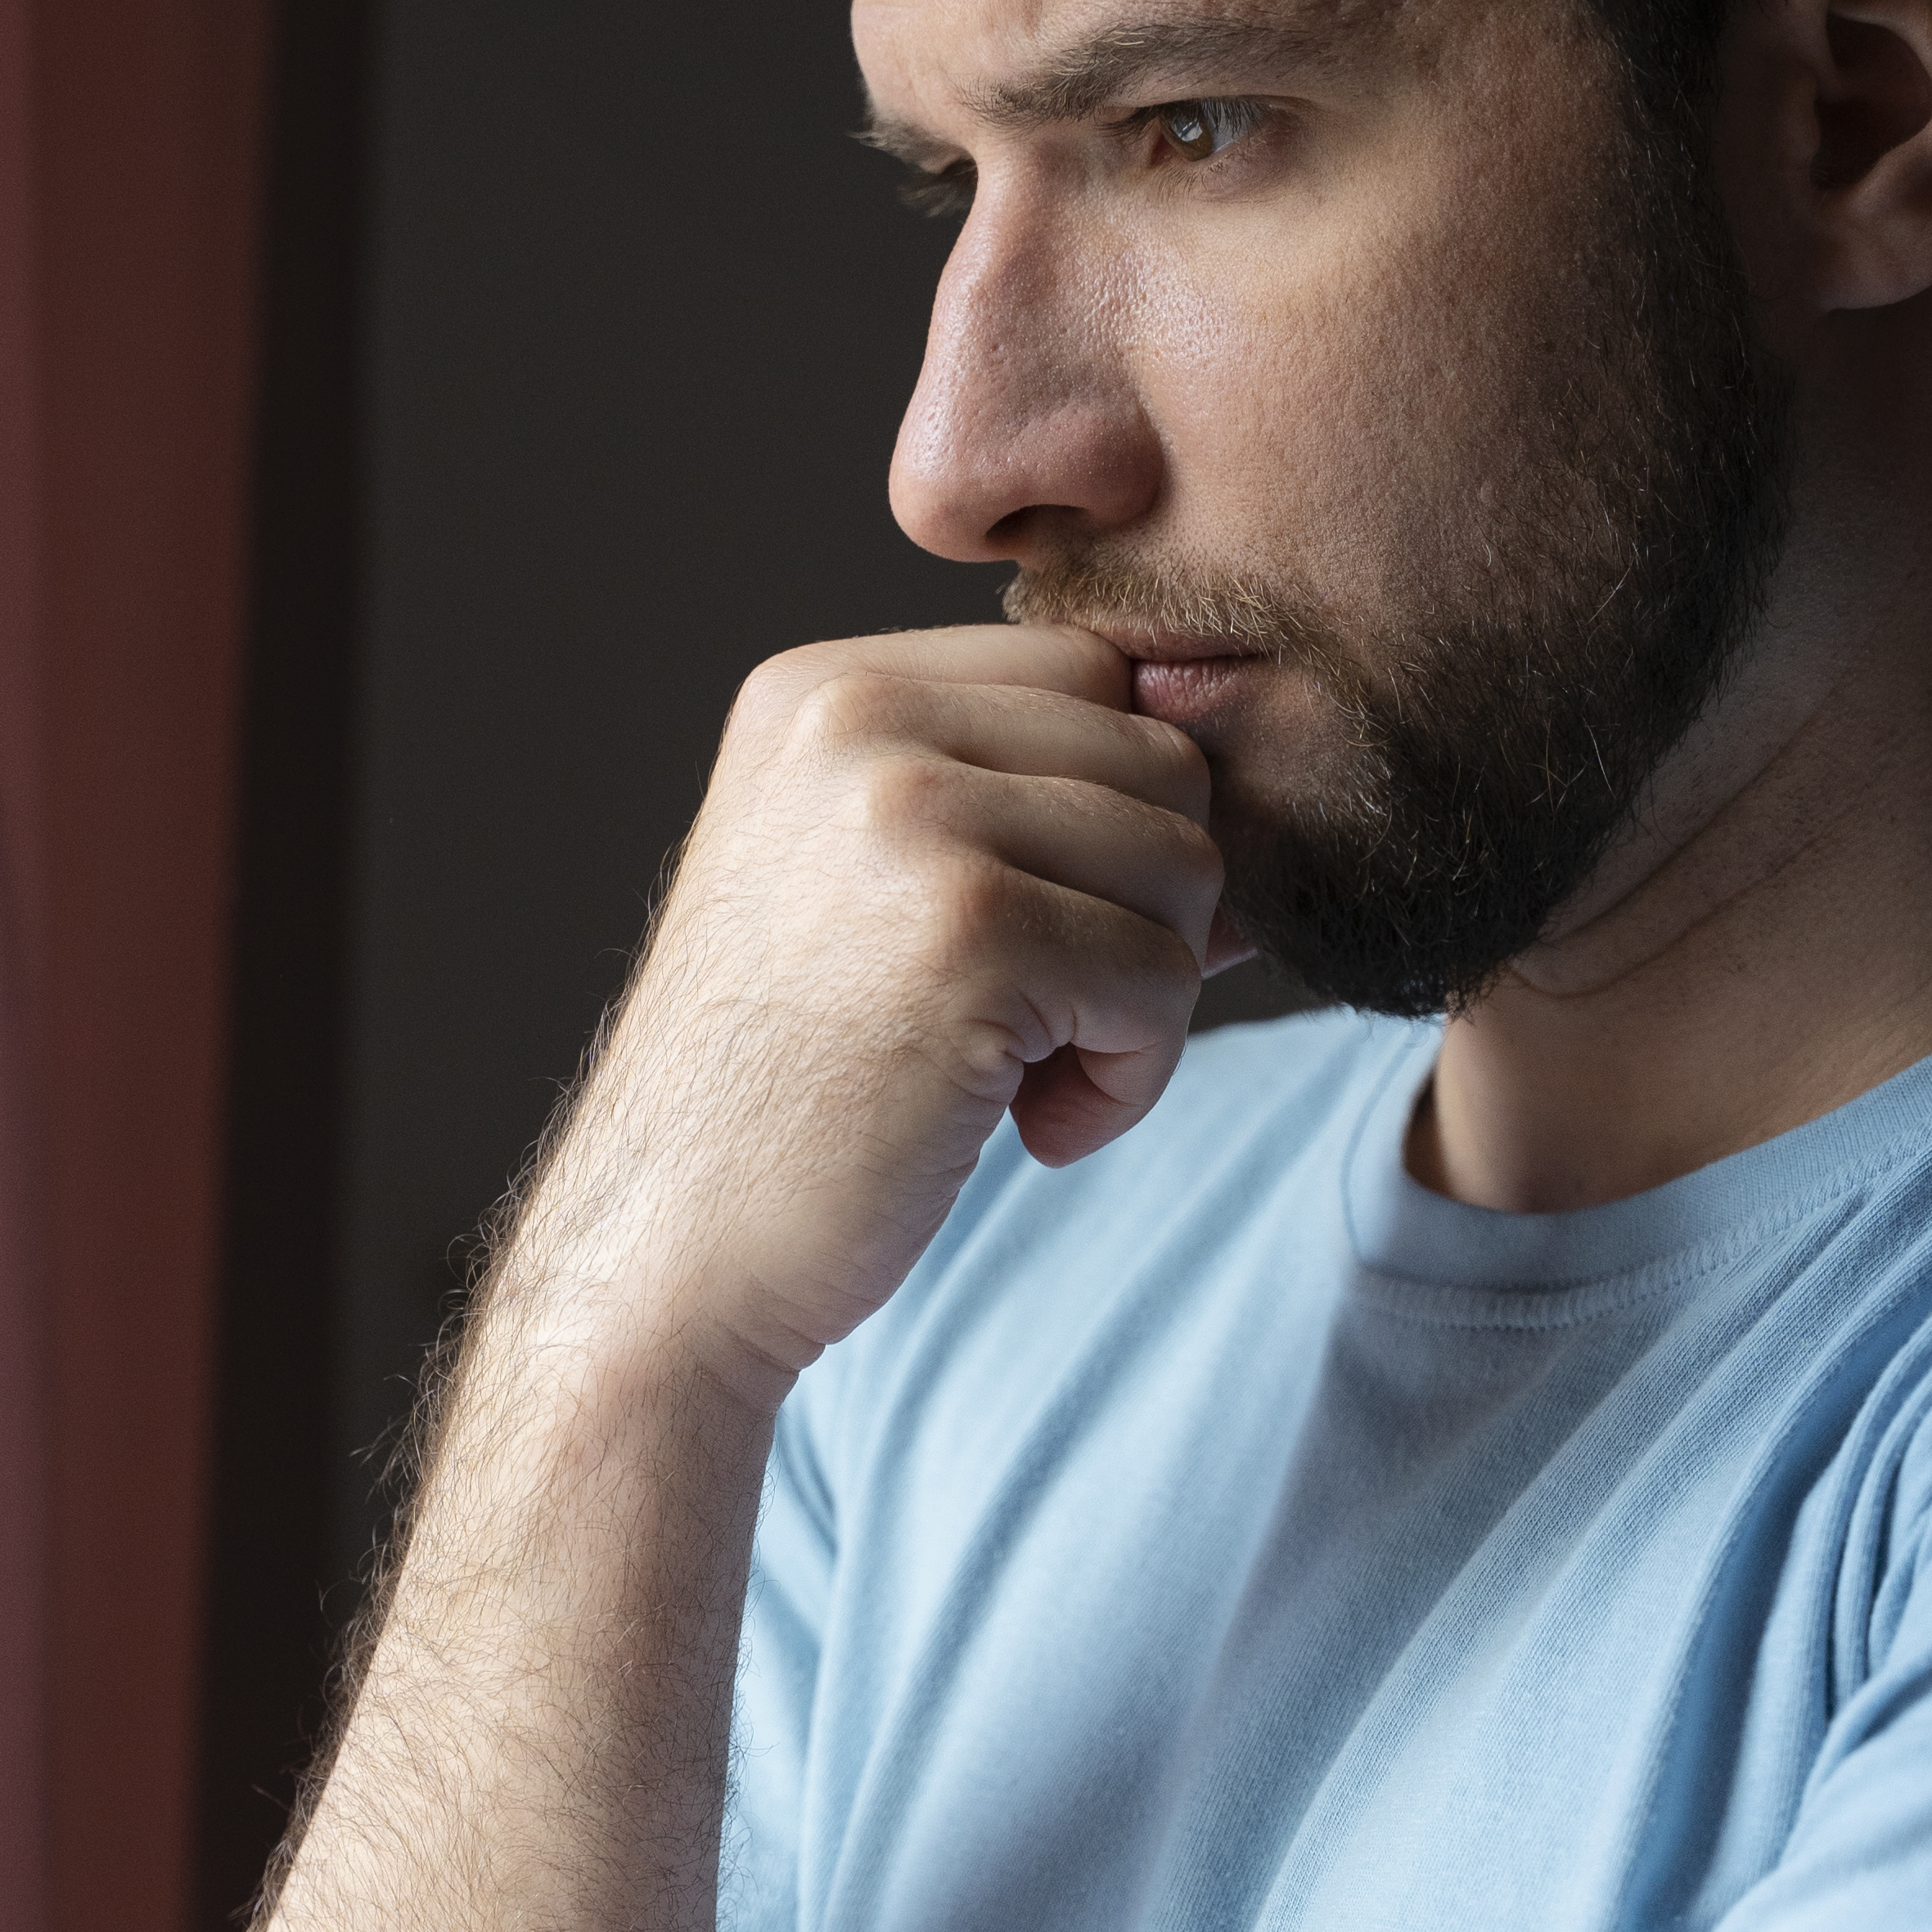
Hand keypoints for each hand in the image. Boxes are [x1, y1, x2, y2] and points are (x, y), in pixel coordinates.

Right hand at [528, 625, 1225, 1402]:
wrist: (668, 1254)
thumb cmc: (791, 1094)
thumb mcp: (869, 889)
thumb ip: (1019, 807)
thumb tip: (1263, 799)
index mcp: (823, 688)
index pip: (1089, 676)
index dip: (1111, 821)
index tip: (1036, 945)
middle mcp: (855, 718)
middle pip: (1158, 758)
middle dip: (1143, 910)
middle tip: (1043, 1027)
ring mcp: (908, 815)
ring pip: (1183, 863)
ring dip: (1145, 999)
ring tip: (1031, 1076)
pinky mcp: (968, 932)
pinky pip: (1163, 976)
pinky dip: (1132, 1079)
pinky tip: (1034, 1130)